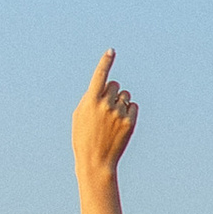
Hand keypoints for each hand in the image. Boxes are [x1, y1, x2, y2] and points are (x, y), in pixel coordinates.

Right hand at [72, 50, 138, 187]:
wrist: (96, 162)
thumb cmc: (84, 138)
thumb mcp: (79, 117)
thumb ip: (89, 98)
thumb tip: (102, 86)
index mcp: (91, 101)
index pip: (100, 75)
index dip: (105, 62)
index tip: (111, 51)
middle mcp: (105, 104)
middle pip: (115, 85)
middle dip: (111, 92)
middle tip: (105, 109)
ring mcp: (119, 113)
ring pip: (125, 95)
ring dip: (120, 102)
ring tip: (112, 120)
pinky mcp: (130, 122)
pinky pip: (133, 106)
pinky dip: (128, 112)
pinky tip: (120, 124)